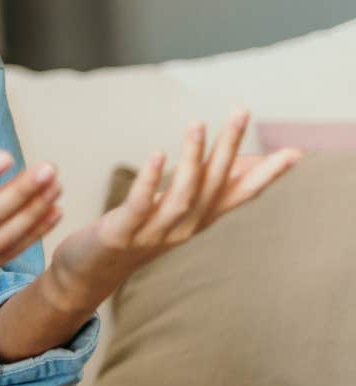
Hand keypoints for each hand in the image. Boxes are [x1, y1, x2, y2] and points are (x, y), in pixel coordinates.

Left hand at [48, 110, 299, 306]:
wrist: (90, 273)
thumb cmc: (136, 232)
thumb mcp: (176, 210)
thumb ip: (205, 187)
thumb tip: (240, 159)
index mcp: (198, 220)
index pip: (239, 195)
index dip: (267, 175)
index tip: (295, 153)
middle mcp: (184, 228)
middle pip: (213, 185)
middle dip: (229, 147)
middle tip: (240, 111)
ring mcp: (153, 233)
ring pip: (182, 194)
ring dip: (192, 158)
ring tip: (197, 125)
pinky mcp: (122, 233)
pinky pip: (140, 205)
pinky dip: (150, 180)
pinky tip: (157, 154)